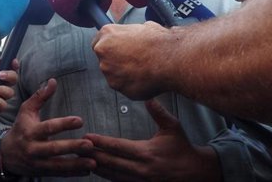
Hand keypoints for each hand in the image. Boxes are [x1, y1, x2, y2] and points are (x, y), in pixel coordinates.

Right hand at [0, 78, 95, 176]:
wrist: (5, 154)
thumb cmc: (20, 127)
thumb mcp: (26, 110)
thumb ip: (40, 96)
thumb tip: (53, 81)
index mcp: (30, 131)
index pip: (48, 127)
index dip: (64, 124)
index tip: (80, 120)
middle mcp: (33, 148)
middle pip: (54, 149)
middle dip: (72, 147)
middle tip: (89, 144)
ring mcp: (37, 162)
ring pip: (58, 165)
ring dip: (76, 164)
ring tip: (93, 163)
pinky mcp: (41, 172)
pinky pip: (58, 174)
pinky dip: (73, 173)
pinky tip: (87, 171)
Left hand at [85, 99, 219, 181]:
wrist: (195, 172)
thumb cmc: (182, 147)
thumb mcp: (173, 127)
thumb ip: (159, 113)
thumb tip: (148, 98)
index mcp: (146, 152)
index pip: (118, 146)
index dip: (101, 142)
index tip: (87, 136)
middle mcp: (141, 168)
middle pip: (110, 162)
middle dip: (92, 155)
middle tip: (76, 149)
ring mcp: (140, 180)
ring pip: (112, 175)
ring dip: (96, 167)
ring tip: (81, 160)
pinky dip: (107, 177)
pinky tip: (97, 171)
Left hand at [92, 22, 170, 99]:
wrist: (169, 60)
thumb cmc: (158, 43)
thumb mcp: (143, 27)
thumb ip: (130, 33)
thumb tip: (134, 35)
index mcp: (107, 35)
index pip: (98, 41)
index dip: (110, 46)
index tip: (116, 49)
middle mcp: (104, 54)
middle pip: (105, 59)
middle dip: (117, 60)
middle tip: (134, 59)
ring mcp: (110, 73)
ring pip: (113, 74)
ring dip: (124, 73)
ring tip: (141, 68)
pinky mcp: (119, 87)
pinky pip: (123, 86)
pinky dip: (131, 84)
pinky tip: (143, 77)